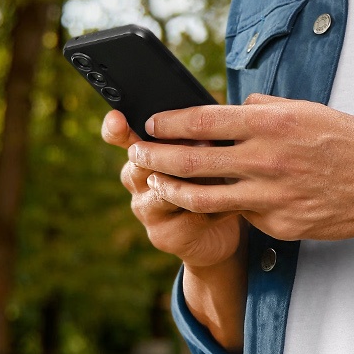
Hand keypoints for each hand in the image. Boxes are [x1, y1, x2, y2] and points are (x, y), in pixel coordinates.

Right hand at [102, 108, 243, 269]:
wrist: (218, 233)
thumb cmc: (210, 180)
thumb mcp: (203, 154)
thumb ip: (197, 137)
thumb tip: (211, 118)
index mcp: (141, 155)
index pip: (120, 137)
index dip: (115, 129)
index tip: (116, 117)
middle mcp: (137, 183)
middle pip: (142, 163)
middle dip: (174, 152)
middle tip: (206, 143)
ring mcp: (147, 211)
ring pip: (165, 191)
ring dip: (197, 180)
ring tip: (224, 172)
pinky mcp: (165, 236)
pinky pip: (191, 217)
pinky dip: (217, 205)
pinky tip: (238, 199)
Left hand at [123, 94, 353, 243]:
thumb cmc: (351, 142)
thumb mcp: (308, 110)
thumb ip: (265, 109)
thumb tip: (234, 108)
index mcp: (271, 124)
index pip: (202, 121)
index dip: (168, 122)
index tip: (150, 122)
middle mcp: (265, 160)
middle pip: (191, 161)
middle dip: (156, 156)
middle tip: (137, 153)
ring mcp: (270, 197)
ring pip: (203, 198)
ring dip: (172, 190)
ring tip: (157, 184)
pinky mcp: (278, 225)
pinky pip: (242, 215)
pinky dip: (228, 207)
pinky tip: (218, 202)